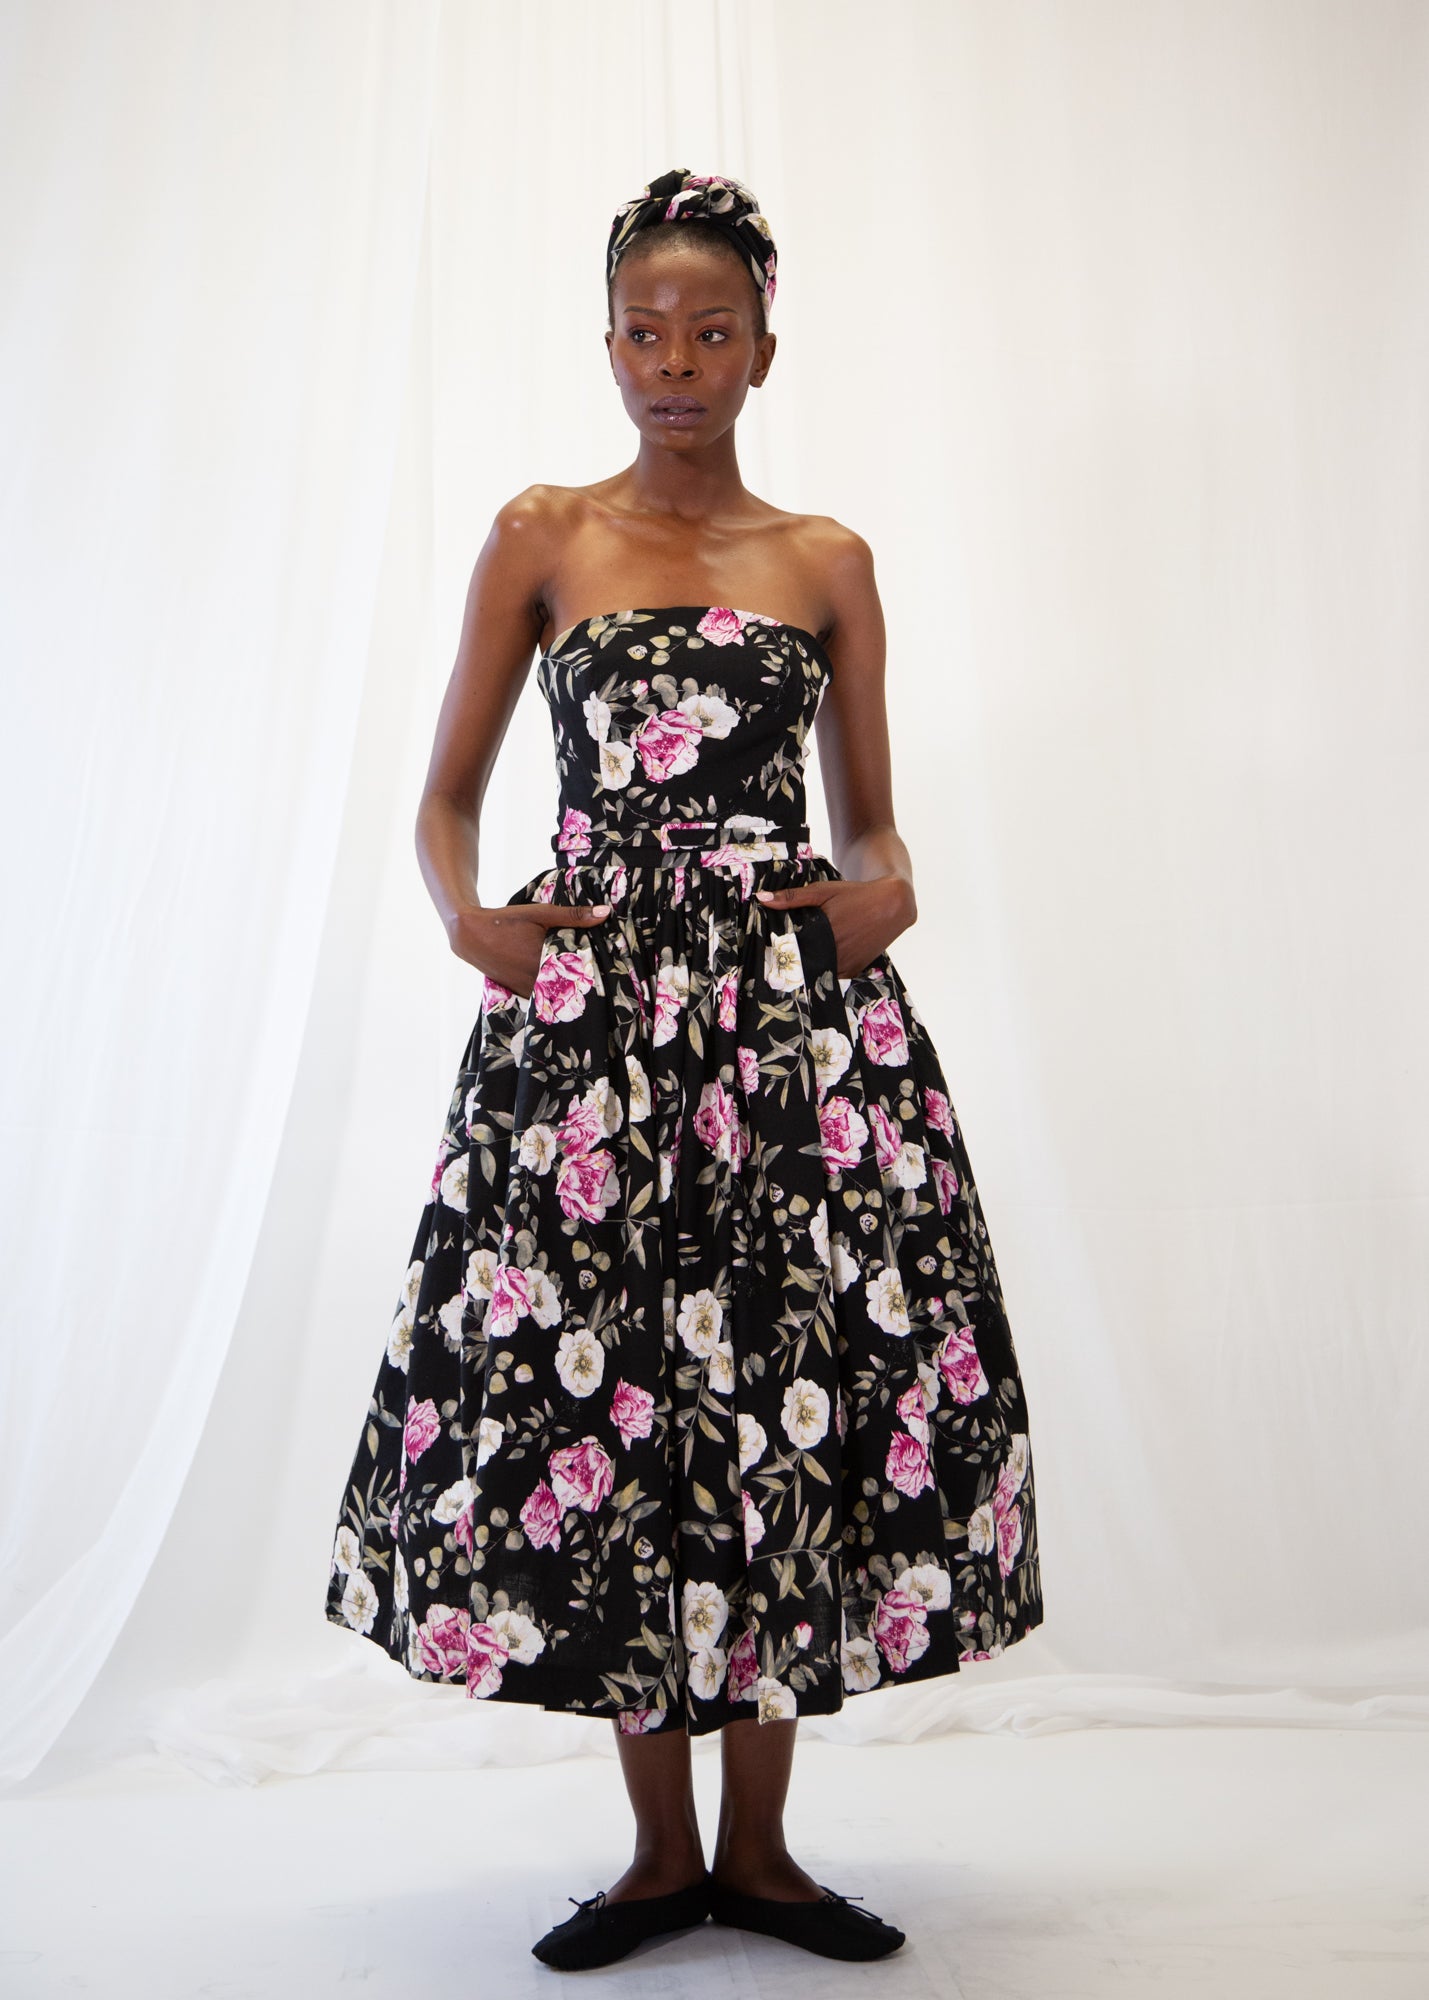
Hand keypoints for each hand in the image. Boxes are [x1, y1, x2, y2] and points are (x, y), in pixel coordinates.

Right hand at [446, 899, 609, 998]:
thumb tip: (605, 913)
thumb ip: (573, 916)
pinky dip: (550, 991)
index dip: (594, 974)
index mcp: (544, 961)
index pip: (579, 974)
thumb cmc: (507, 921)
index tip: (607, 971)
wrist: (471, 935)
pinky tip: (558, 982)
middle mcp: (535, 980)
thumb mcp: (541, 914)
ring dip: (566, 988)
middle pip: (569, 987)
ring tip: (580, 980)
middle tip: (599, 978)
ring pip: (554, 994)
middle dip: (582, 982)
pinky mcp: (518, 992)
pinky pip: (541, 996)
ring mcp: (525, 989)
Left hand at [755, 875, 915, 978]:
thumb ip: (792, 897)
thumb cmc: (855, 895)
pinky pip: (833, 975)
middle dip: (793, 962)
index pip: (792, 954)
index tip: (769, 955)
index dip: (780, 955)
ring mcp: (847, 964)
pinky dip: (824, 969)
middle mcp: (836, 954)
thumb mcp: (823, 891)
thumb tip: (761, 899)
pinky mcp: (855, 970)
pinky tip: (818, 959)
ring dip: (809, 967)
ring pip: (818, 972)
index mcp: (824, 935)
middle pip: (804, 965)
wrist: (891, 904)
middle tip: (778, 960)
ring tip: (796, 960)